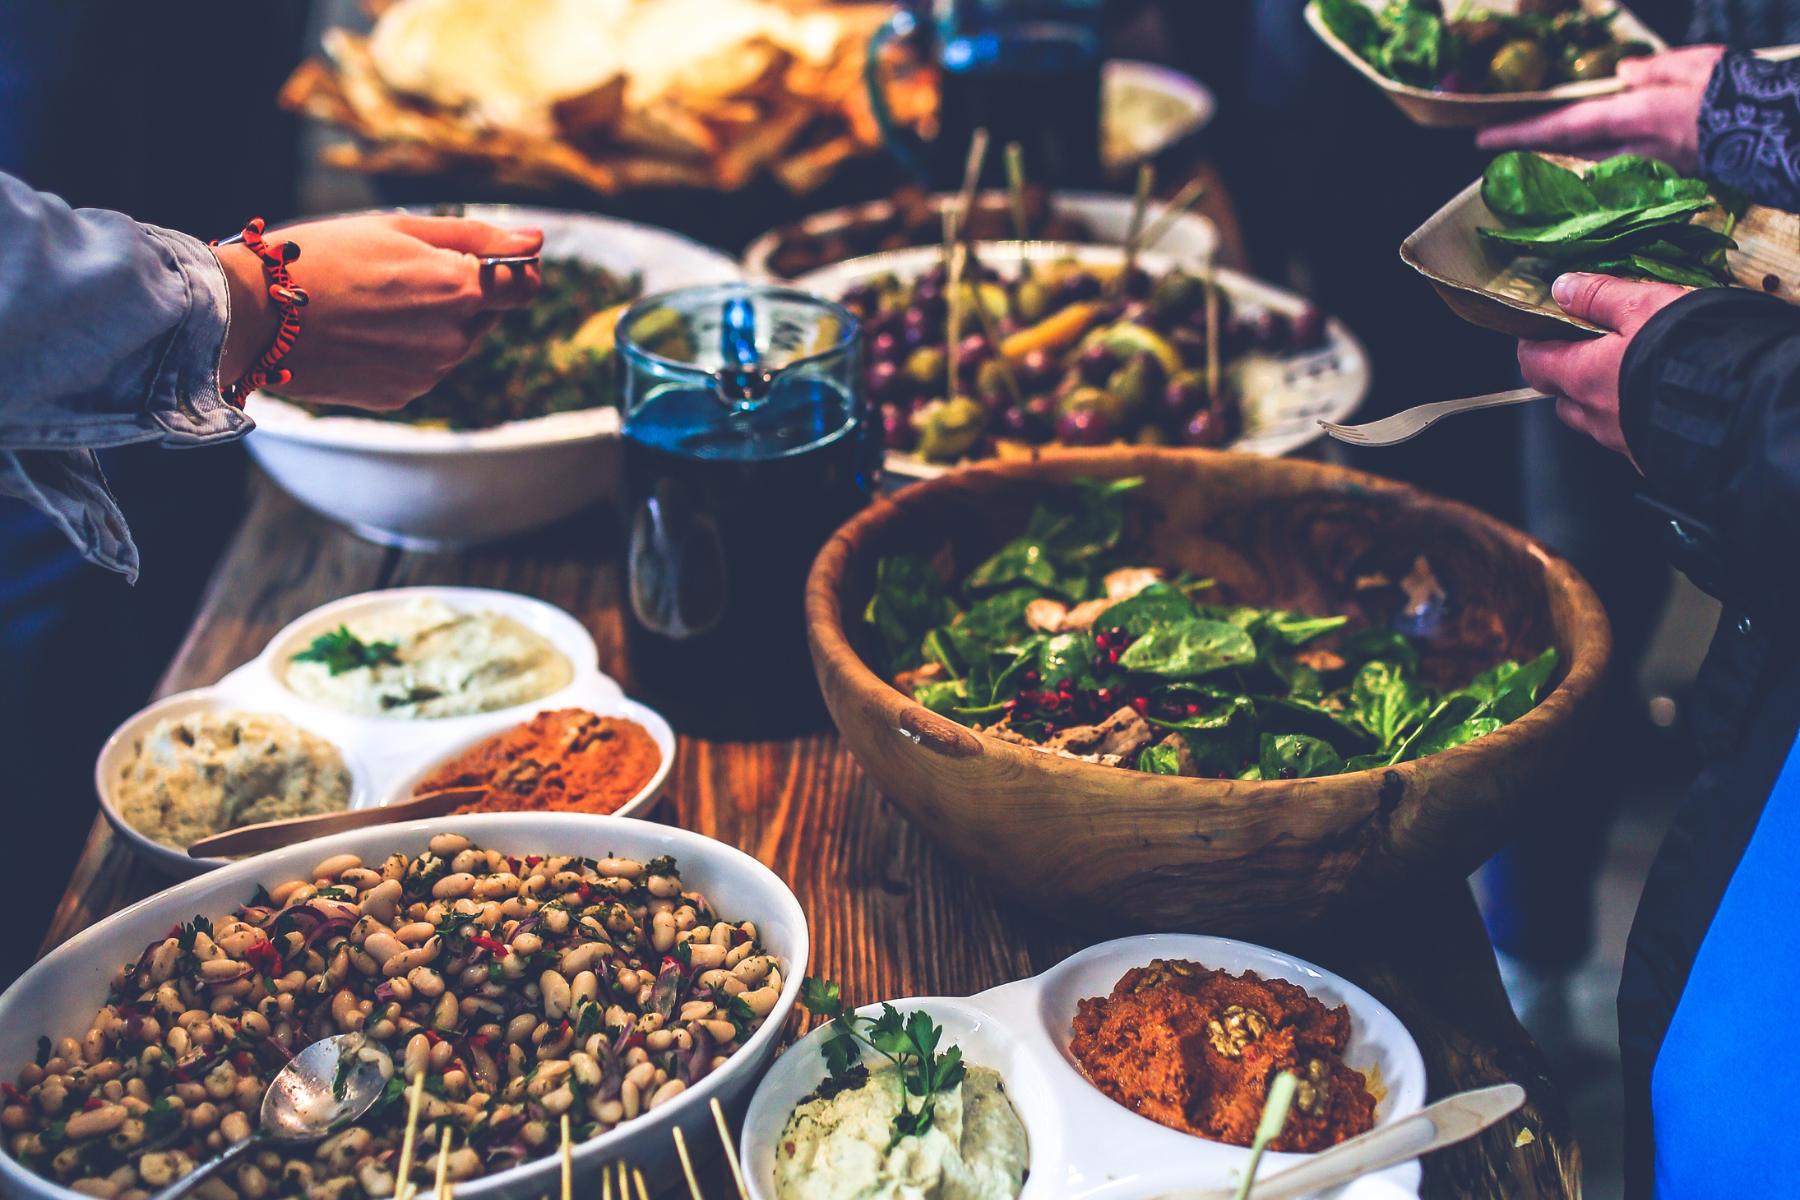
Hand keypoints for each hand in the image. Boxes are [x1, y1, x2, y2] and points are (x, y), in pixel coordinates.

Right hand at [213, 214, 542, 409]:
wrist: (253, 315)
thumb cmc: (320, 257)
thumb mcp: (397, 228)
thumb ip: (475, 236)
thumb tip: (537, 240)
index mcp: (459, 289)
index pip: (525, 284)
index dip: (511, 267)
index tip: (485, 257)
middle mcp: (453, 339)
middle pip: (485, 313)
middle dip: (459, 293)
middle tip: (394, 274)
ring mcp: (429, 373)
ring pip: (453, 342)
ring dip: (430, 322)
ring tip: (370, 302)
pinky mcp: (403, 396)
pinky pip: (422, 368)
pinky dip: (405, 350)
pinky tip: (361, 332)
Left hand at [1476, 46, 1725, 172]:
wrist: (1779, 132)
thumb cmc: (1735, 90)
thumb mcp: (1694, 64)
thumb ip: (1653, 70)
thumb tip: (1624, 72)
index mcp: (1633, 117)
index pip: (1563, 127)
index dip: (1521, 134)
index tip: (1483, 142)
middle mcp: (1633, 148)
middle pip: (1569, 150)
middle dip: (1533, 147)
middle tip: (1497, 146)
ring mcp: (1649, 166)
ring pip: (1594, 160)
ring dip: (1565, 155)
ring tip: (1536, 146)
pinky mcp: (1667, 175)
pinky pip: (1623, 167)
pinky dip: (1603, 160)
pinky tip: (1592, 158)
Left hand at [1517, 272, 1687, 464]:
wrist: (1747, 407)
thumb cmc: (1692, 350)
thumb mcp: (1644, 305)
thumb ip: (1599, 297)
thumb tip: (1563, 288)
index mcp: (1583, 377)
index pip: (1534, 364)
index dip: (1534, 344)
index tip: (1542, 330)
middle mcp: (1596, 417)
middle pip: (1563, 398)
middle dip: (1569, 375)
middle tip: (1592, 350)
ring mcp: (1624, 442)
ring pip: (1597, 421)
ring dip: (1603, 400)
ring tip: (1633, 374)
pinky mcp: (1652, 457)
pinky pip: (1631, 438)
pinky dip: (1636, 418)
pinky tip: (1661, 401)